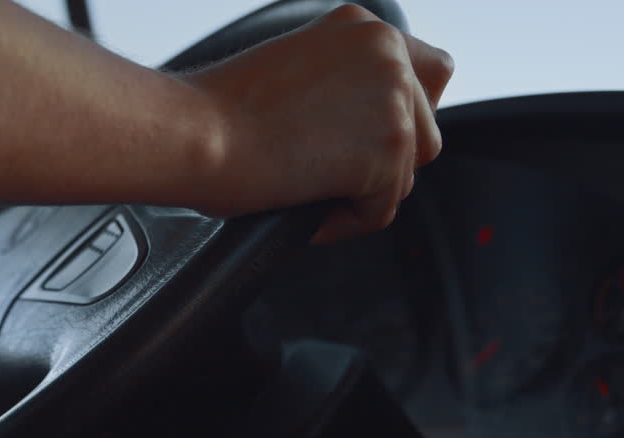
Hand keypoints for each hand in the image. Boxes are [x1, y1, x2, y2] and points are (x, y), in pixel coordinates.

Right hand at [184, 4, 453, 240]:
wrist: (194, 132)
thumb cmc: (215, 111)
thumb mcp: (293, 68)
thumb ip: (340, 82)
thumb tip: (356, 128)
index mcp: (364, 27)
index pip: (429, 71)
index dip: (404, 114)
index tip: (367, 139)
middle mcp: (387, 55)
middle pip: (426, 129)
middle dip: (384, 162)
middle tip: (330, 176)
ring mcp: (392, 102)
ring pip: (404, 174)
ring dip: (361, 195)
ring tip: (307, 194)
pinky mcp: (386, 152)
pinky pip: (380, 211)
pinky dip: (343, 223)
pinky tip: (306, 212)